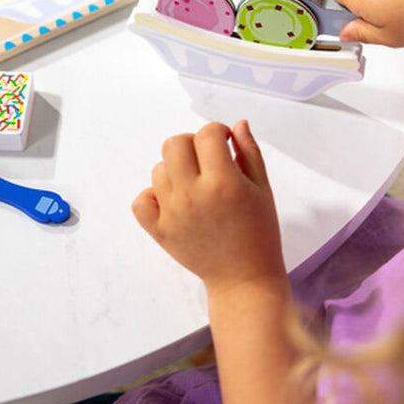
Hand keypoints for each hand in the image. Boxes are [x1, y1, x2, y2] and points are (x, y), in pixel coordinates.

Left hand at [132, 120, 286, 295]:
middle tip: (206, 160)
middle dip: (191, 144)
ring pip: (158, 169)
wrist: (244, 278)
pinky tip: (172, 200)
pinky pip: (141, 200)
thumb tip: (237, 124)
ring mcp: (173, 213)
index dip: (217, 132)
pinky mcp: (159, 231)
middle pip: (174, 144)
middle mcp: (193, 195)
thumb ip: (250, 152)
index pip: (207, 134)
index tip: (224, 143)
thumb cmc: (259, 233)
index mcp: (224, 182)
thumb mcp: (263, 189)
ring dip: (175, 169)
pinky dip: (152, 196)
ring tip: (194, 185)